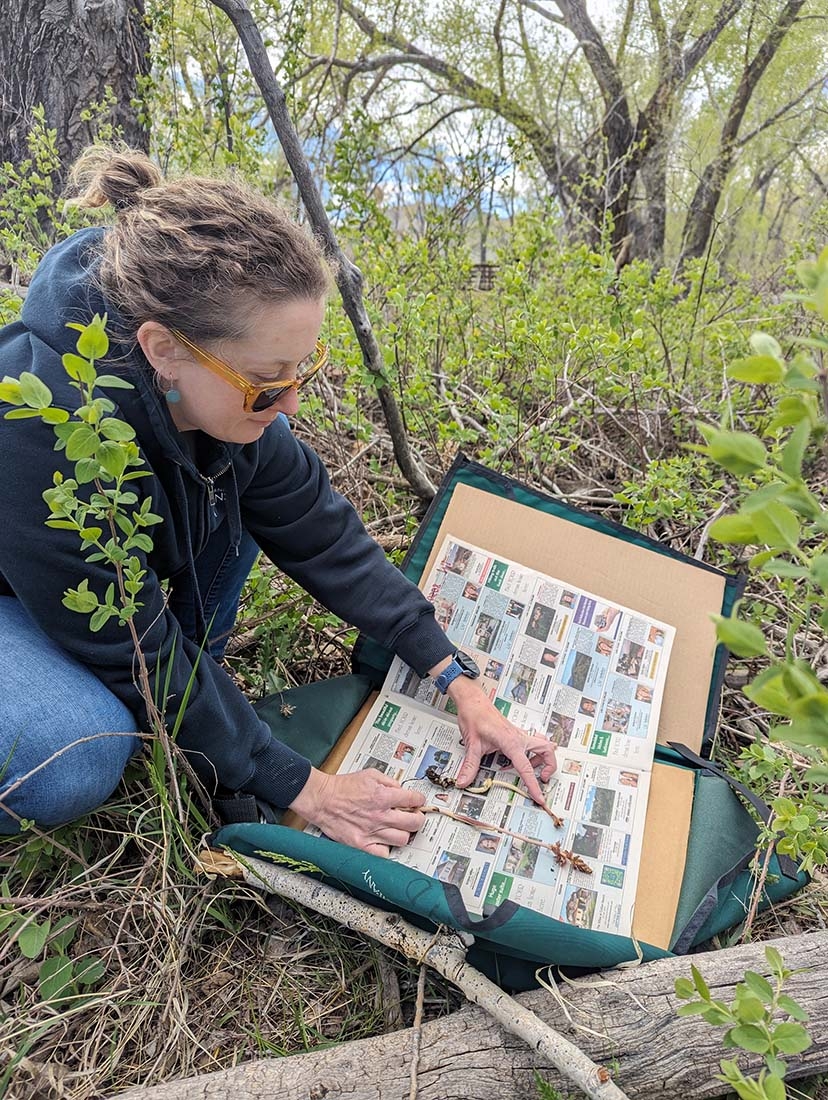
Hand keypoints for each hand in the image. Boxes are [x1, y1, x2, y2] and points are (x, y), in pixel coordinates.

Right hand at [288, 767, 425, 855]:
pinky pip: (384, 853)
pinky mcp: (362, 845)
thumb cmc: (342, 787)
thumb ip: (389, 781)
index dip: (419, 800)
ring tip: (397, 828)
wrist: (321, 799)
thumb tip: (402, 789)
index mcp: (383, 796)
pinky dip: (387, 848)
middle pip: (414, 823)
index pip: (414, 800)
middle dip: (417, 818)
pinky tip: (383, 840)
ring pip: (403, 839)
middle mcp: (380, 816)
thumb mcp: (370, 774)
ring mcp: (372, 832)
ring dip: (403, 833)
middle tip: (413, 816)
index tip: (417, 802)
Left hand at [447, 678, 556, 804]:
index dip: (534, 785)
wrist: (472, 701)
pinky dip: (532, 753)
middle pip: (547, 751)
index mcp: (511, 741)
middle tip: (541, 779)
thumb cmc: (474, 716)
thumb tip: (464, 781)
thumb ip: (470, 765)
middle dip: (550, 767)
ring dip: (542, 759)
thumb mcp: (471, 743)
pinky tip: (518, 759)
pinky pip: (532, 743)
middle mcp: (519, 737)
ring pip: (543, 745)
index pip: (527, 768)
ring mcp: (519, 734)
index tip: (539, 798)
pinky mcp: (515, 734)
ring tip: (530, 770)